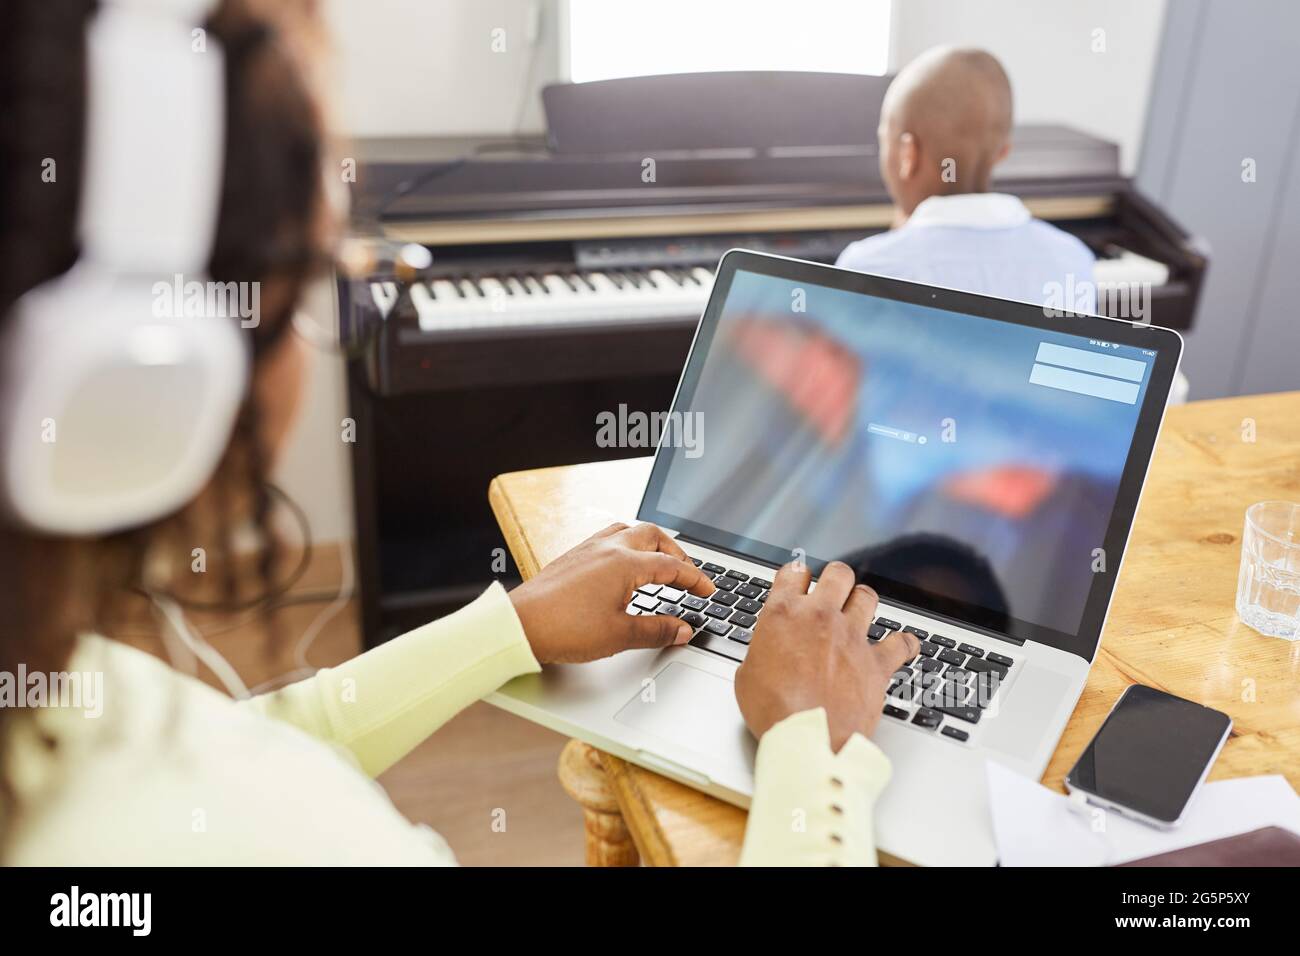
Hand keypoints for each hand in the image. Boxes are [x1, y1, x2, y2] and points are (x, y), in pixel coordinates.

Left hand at [509, 522, 715, 663]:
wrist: (520, 625)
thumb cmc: (564, 628)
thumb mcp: (620, 635)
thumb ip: (657, 630)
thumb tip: (683, 630)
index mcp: (625, 564)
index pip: (672, 566)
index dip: (695, 579)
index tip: (708, 590)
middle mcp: (608, 548)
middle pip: (654, 536)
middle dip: (677, 553)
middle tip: (688, 574)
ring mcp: (589, 548)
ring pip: (630, 530)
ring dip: (651, 543)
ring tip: (660, 561)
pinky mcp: (574, 556)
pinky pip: (609, 537)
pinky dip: (628, 545)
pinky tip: (624, 563)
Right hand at [734, 560, 918, 750]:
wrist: (806, 739)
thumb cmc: (773, 711)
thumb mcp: (747, 674)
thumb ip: (761, 650)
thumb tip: (767, 652)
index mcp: (784, 614)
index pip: (794, 572)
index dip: (796, 576)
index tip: (798, 582)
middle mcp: (821, 617)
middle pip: (838, 573)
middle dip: (835, 579)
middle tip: (832, 591)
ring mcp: (852, 637)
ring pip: (867, 597)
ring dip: (862, 602)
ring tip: (858, 612)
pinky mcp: (876, 663)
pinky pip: (901, 643)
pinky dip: (903, 643)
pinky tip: (902, 645)